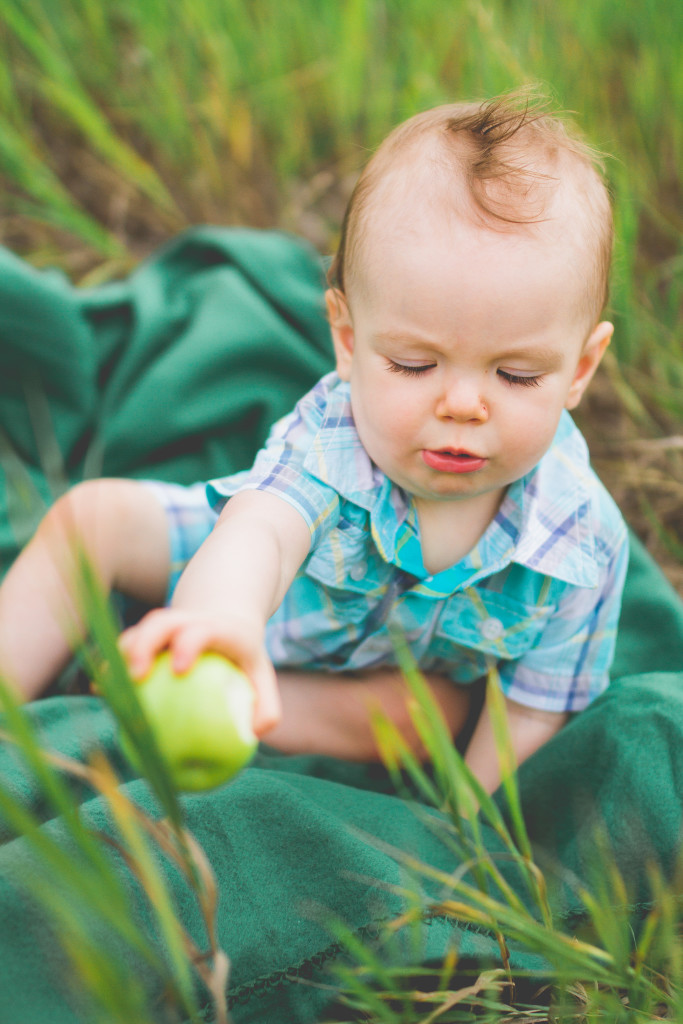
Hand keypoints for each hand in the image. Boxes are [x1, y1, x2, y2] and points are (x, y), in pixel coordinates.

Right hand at [119, 607, 280, 734]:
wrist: (226, 620)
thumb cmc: (245, 660)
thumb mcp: (262, 677)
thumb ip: (267, 707)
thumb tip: (256, 735)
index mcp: (220, 627)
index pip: (203, 629)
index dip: (189, 643)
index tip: (179, 670)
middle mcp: (189, 619)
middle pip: (161, 621)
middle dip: (144, 643)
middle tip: (135, 677)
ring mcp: (166, 624)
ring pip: (139, 630)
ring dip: (121, 653)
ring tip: (106, 686)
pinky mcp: (149, 633)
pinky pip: (127, 645)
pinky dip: (113, 664)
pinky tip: (100, 691)